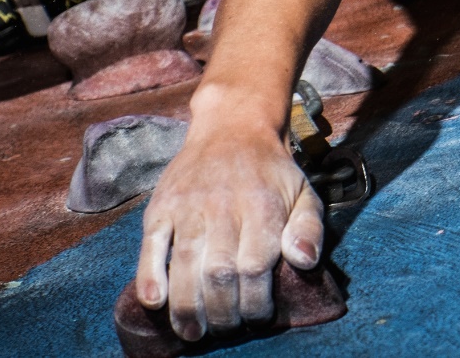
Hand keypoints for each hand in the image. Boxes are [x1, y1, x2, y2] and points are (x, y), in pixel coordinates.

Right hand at [135, 123, 323, 340]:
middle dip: (222, 312)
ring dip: (187, 307)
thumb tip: (304, 262)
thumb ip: (310, 229)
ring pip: (184, 265)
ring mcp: (188, 205)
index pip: (255, 267)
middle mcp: (223, 206)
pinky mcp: (161, 205)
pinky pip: (151, 245)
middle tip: (225, 328)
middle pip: (218, 273)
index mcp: (261, 206)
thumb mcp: (304, 193)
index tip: (257, 317)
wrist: (233, 126)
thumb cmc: (272, 171)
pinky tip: (156, 301)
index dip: (255, 302)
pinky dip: (150, 276)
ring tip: (193, 332)